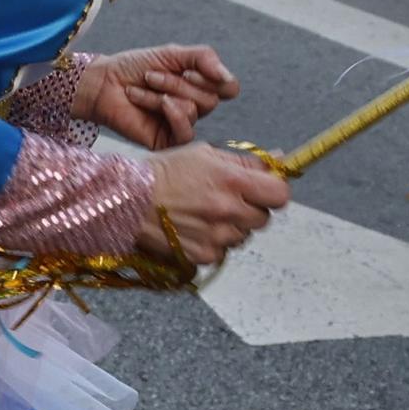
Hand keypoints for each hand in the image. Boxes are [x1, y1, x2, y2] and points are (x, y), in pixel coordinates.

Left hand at [76, 45, 239, 149]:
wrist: (103, 82)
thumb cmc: (134, 67)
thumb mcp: (173, 53)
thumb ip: (204, 58)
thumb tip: (227, 78)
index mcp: (200, 86)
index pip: (230, 88)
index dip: (214, 78)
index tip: (188, 69)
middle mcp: (195, 106)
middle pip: (210, 99)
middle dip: (177, 83)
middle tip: (151, 76)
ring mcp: (182, 124)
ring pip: (194, 110)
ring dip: (164, 93)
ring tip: (142, 87)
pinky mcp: (168, 140)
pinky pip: (186, 132)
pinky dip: (171, 113)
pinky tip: (154, 103)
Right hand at [139, 143, 288, 264]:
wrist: (126, 198)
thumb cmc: (163, 171)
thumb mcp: (203, 154)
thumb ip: (245, 161)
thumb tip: (282, 160)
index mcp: (231, 181)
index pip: (280, 194)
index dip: (273, 190)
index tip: (263, 188)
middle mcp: (228, 210)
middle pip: (263, 218)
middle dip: (249, 208)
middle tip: (225, 199)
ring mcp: (217, 237)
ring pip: (242, 235)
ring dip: (230, 226)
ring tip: (202, 212)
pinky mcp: (204, 256)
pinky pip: (223, 251)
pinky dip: (213, 241)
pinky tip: (193, 227)